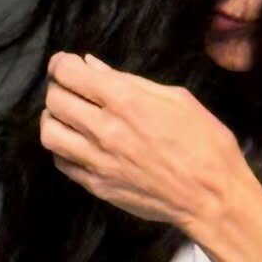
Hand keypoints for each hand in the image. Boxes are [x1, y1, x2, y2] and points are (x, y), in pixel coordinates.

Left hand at [39, 50, 242, 235]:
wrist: (212, 197)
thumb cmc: (205, 143)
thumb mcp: (176, 99)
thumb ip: (130, 81)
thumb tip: (92, 65)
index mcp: (126, 101)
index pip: (68, 73)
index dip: (62, 64)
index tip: (67, 65)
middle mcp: (105, 130)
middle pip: (54, 100)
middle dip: (58, 87)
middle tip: (71, 89)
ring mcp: (98, 162)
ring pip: (49, 133)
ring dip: (54, 119)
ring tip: (70, 118)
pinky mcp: (98, 186)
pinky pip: (62, 163)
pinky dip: (63, 149)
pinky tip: (79, 144)